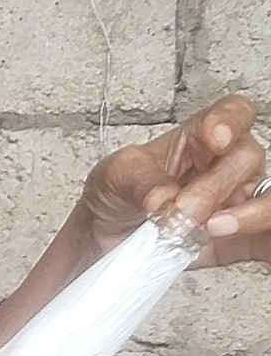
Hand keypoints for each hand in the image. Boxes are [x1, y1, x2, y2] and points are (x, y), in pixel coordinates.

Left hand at [80, 94, 269, 267]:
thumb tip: (165, 200)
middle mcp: (223, 167)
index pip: (232, 114)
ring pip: (265, 198)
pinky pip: (265, 240)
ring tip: (210, 228)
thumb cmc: (116, 195)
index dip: (230, 122)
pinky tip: (229, 241)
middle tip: (181, 211)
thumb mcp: (116, 176)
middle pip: (247, 160)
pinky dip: (258, 237)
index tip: (214, 139)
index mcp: (198, 139)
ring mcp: (234, 204)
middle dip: (215, 187)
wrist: (101, 239)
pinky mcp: (237, 241)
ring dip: (249, 213)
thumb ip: (143, 181)